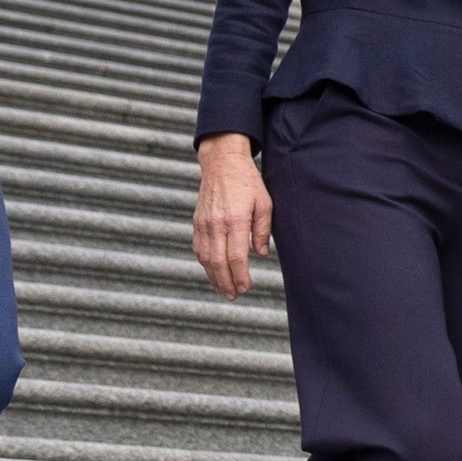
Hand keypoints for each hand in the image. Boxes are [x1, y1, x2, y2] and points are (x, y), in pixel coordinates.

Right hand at [192, 135, 271, 296]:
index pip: (237, 257)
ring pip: (205, 258)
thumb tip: (260, 254)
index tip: (246, 288)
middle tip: (233, 296)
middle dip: (226, 283)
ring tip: (223, 290)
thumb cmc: (248, 182)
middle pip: (218, 262)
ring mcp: (203, 224)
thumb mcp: (264, 203)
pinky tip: (213, 272)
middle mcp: (216, 224)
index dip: (241, 276)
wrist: (222, 163)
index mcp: (235, 220)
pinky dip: (204, 264)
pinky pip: (198, 248)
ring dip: (213, 277)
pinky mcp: (197, 222)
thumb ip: (262, 230)